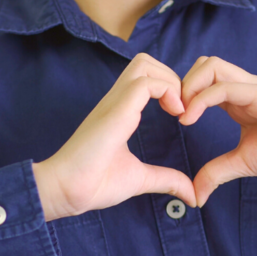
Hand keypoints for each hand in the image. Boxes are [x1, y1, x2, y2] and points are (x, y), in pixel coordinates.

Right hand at [33, 53, 196, 221]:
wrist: (65, 190)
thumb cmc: (94, 183)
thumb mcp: (139, 178)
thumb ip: (165, 179)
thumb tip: (191, 194)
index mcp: (119, 110)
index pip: (144, 76)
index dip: (168, 87)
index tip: (181, 115)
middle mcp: (116, 100)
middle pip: (144, 61)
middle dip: (170, 76)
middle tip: (182, 107)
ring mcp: (114, 102)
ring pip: (144, 63)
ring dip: (168, 80)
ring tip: (179, 109)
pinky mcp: (116, 110)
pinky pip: (145, 83)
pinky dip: (167, 91)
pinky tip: (175, 114)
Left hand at [178, 56, 256, 206]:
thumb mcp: (245, 162)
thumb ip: (218, 171)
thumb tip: (195, 194)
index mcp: (237, 99)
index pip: (201, 78)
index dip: (181, 92)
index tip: (171, 117)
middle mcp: (244, 87)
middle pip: (202, 64)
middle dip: (181, 83)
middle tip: (173, 112)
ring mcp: (254, 87)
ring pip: (211, 65)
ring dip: (189, 86)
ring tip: (182, 115)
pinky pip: (226, 86)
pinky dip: (201, 99)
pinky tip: (190, 119)